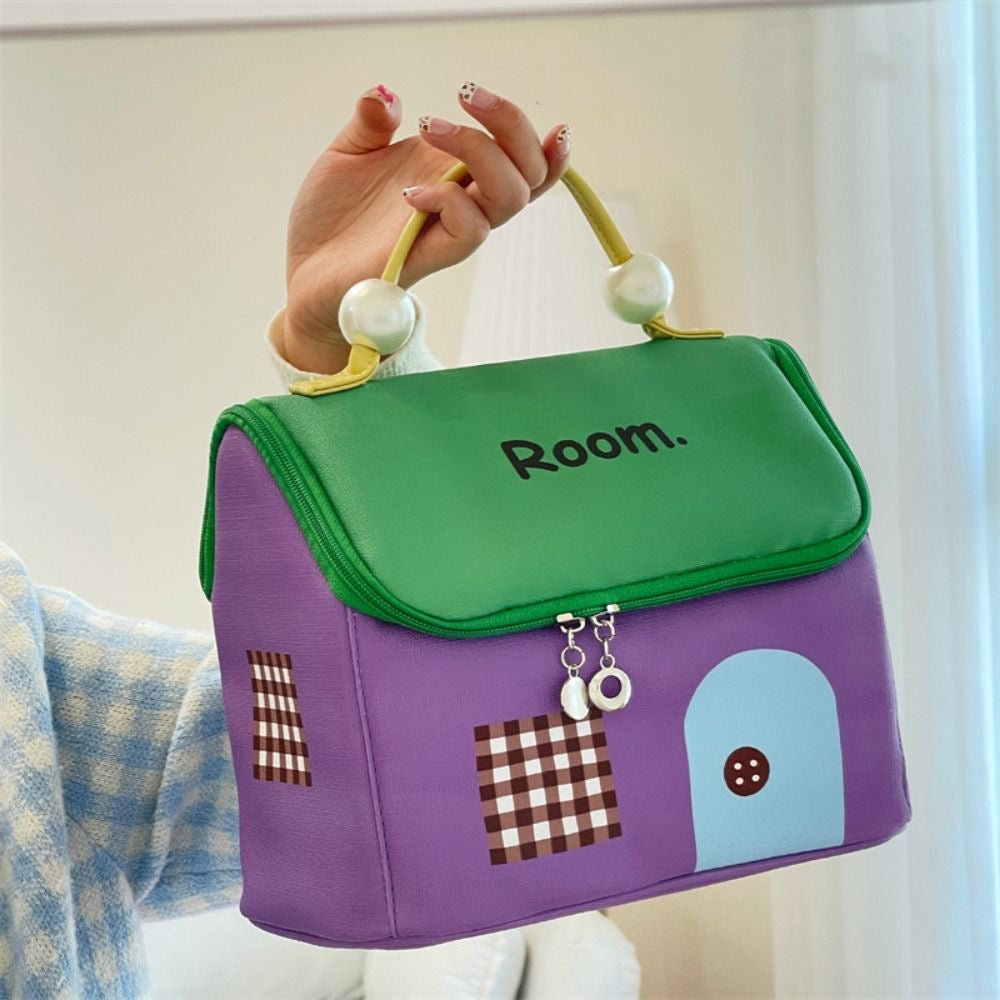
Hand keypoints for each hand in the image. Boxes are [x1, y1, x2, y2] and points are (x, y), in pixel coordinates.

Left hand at [279, 82, 571, 373]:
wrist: (306, 272)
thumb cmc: (334, 219)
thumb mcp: (348, 153)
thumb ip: (371, 122)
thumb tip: (386, 96)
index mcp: (451, 174)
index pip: (521, 164)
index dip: (545, 146)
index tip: (546, 121)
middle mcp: (460, 202)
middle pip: (529, 174)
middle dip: (511, 126)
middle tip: (464, 93)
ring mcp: (446, 230)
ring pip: (509, 198)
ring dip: (482, 152)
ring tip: (429, 127)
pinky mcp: (427, 255)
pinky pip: (469, 230)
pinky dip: (449, 200)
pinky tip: (409, 192)